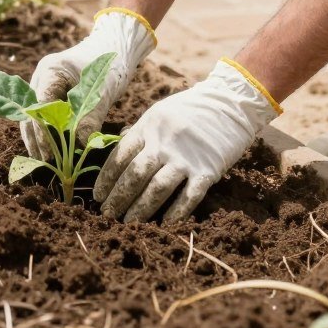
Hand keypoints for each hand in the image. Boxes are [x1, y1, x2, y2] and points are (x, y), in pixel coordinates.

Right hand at [20, 7, 155, 160]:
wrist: (117, 47)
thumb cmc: (111, 64)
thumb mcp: (102, 92)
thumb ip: (89, 120)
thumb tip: (77, 149)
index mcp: (50, 71)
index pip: (38, 106)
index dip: (41, 133)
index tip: (49, 155)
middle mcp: (41, 77)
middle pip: (30, 113)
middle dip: (35, 139)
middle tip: (43, 164)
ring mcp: (44, 84)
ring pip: (34, 116)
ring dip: (38, 139)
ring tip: (44, 162)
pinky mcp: (52, 93)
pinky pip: (44, 116)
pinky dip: (47, 132)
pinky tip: (52, 150)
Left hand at [92, 59, 279, 221]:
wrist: (230, 102)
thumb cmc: (191, 109)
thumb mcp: (160, 112)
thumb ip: (142, 132)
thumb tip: (120, 148)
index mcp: (149, 125)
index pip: (121, 154)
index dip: (107, 178)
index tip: (98, 196)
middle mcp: (164, 141)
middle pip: (135, 174)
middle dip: (118, 197)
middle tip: (108, 215)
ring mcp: (186, 156)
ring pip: (157, 188)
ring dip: (140, 209)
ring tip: (129, 223)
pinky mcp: (208, 170)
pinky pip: (188, 196)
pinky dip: (175, 213)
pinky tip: (164, 224)